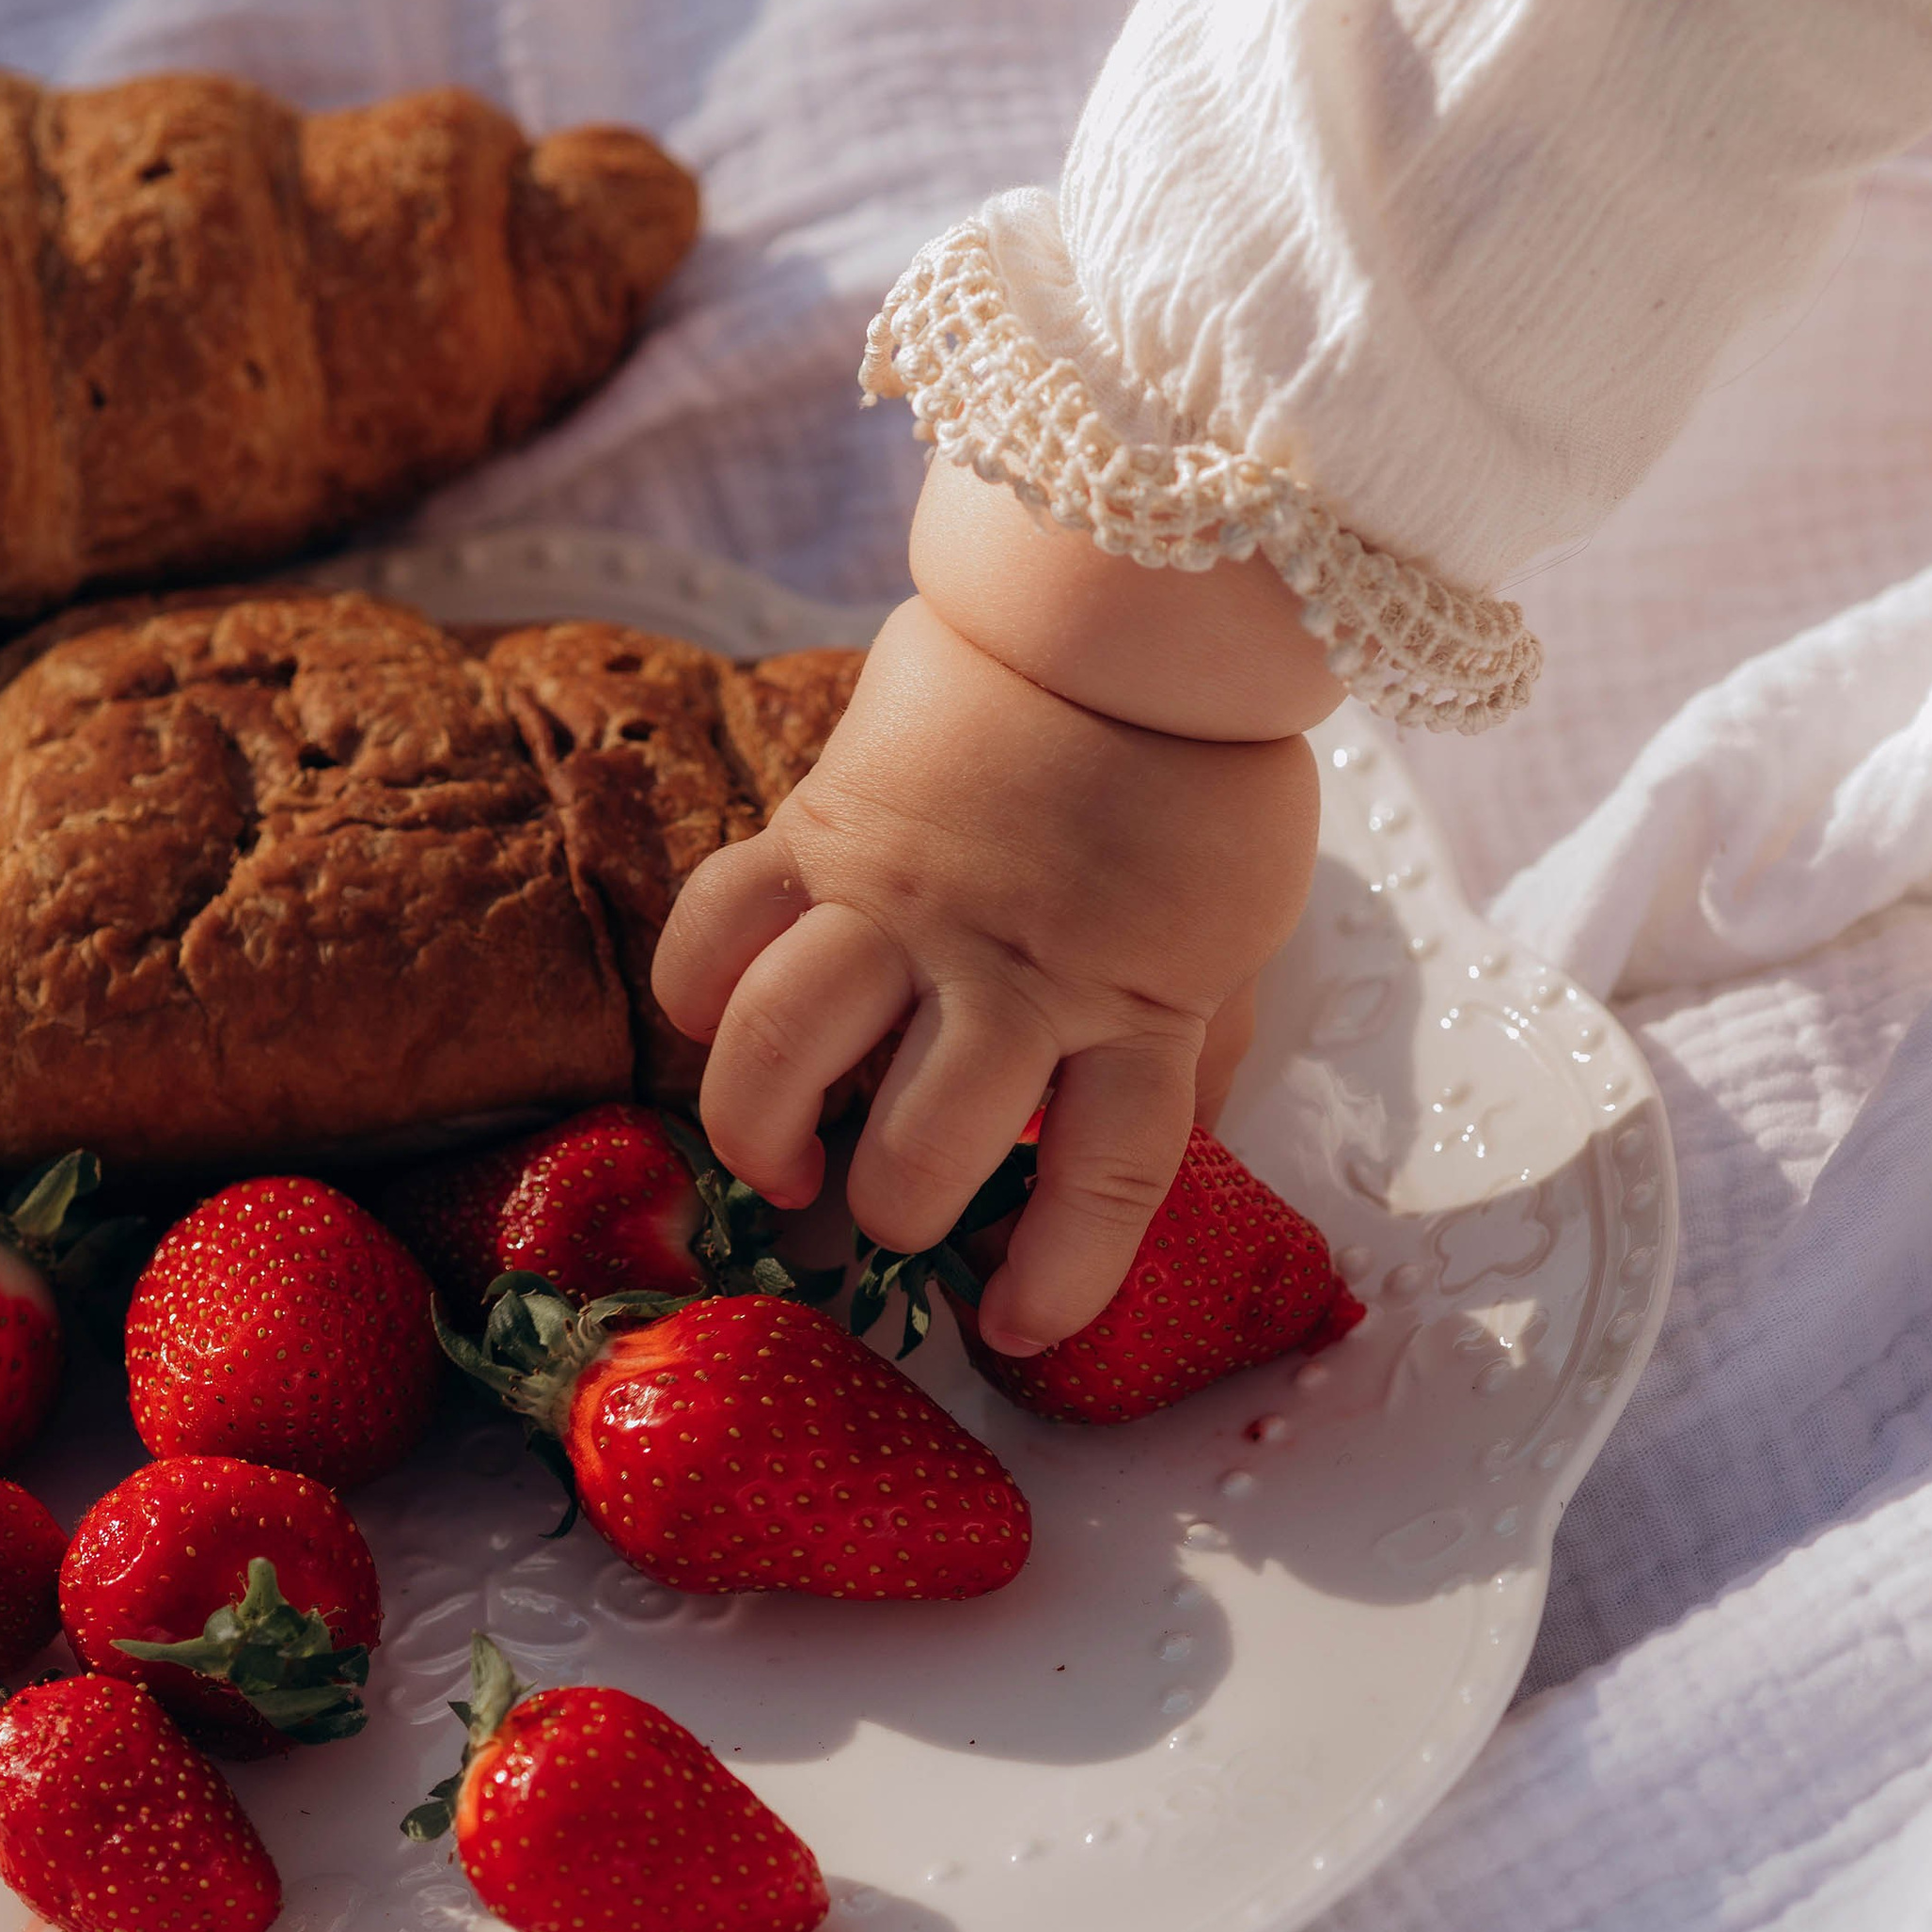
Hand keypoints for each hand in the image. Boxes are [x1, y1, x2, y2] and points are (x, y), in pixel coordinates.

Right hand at [651, 593, 1323, 1352]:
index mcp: (1139, 1000)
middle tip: (875, 1225)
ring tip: (777, 1159)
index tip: (1018, 1333)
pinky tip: (711, 1022)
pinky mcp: (827, 826)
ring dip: (766, 1129)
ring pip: (792, 1050)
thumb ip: (1193, 1034)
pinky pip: (721, 928)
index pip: (1109, 1180)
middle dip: (892, 1216)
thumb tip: (1160, 1133)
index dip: (1061, 1279)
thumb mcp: (1236, 924)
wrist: (1134, 598)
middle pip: (928, 1144)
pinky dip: (695, 990)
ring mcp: (908, 898)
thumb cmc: (1201, 772)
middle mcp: (1017, 968)